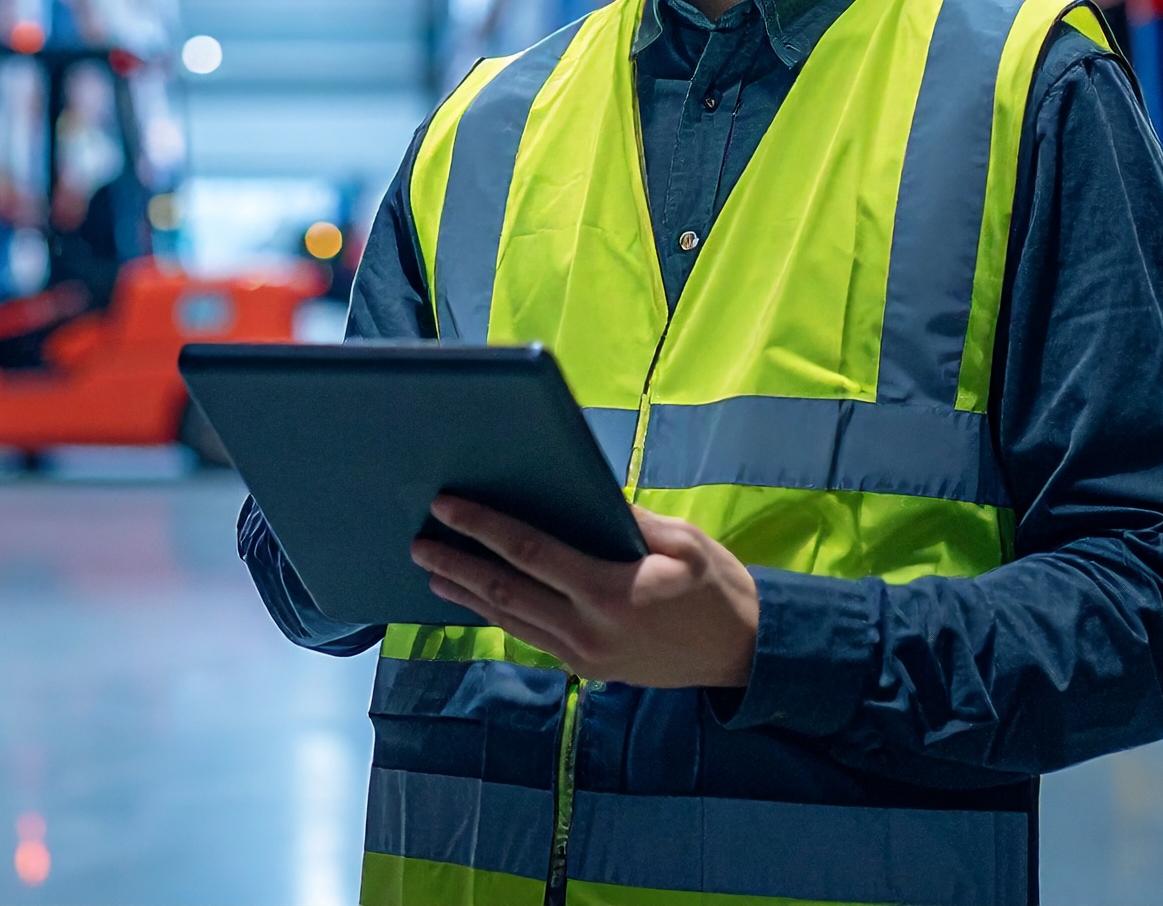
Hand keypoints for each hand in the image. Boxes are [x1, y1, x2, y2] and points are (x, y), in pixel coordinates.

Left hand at [410, 495, 760, 689]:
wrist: (744, 656)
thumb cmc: (717, 589)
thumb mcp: (683, 543)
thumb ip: (629, 520)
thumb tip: (581, 493)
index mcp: (611, 592)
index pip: (529, 552)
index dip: (483, 527)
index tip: (447, 506)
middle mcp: (588, 631)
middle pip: (505, 592)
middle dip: (458, 563)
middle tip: (418, 540)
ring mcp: (584, 656)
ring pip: (511, 620)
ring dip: (467, 594)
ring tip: (432, 570)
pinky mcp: (587, 669)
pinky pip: (531, 637)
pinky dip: (498, 616)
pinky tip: (476, 600)